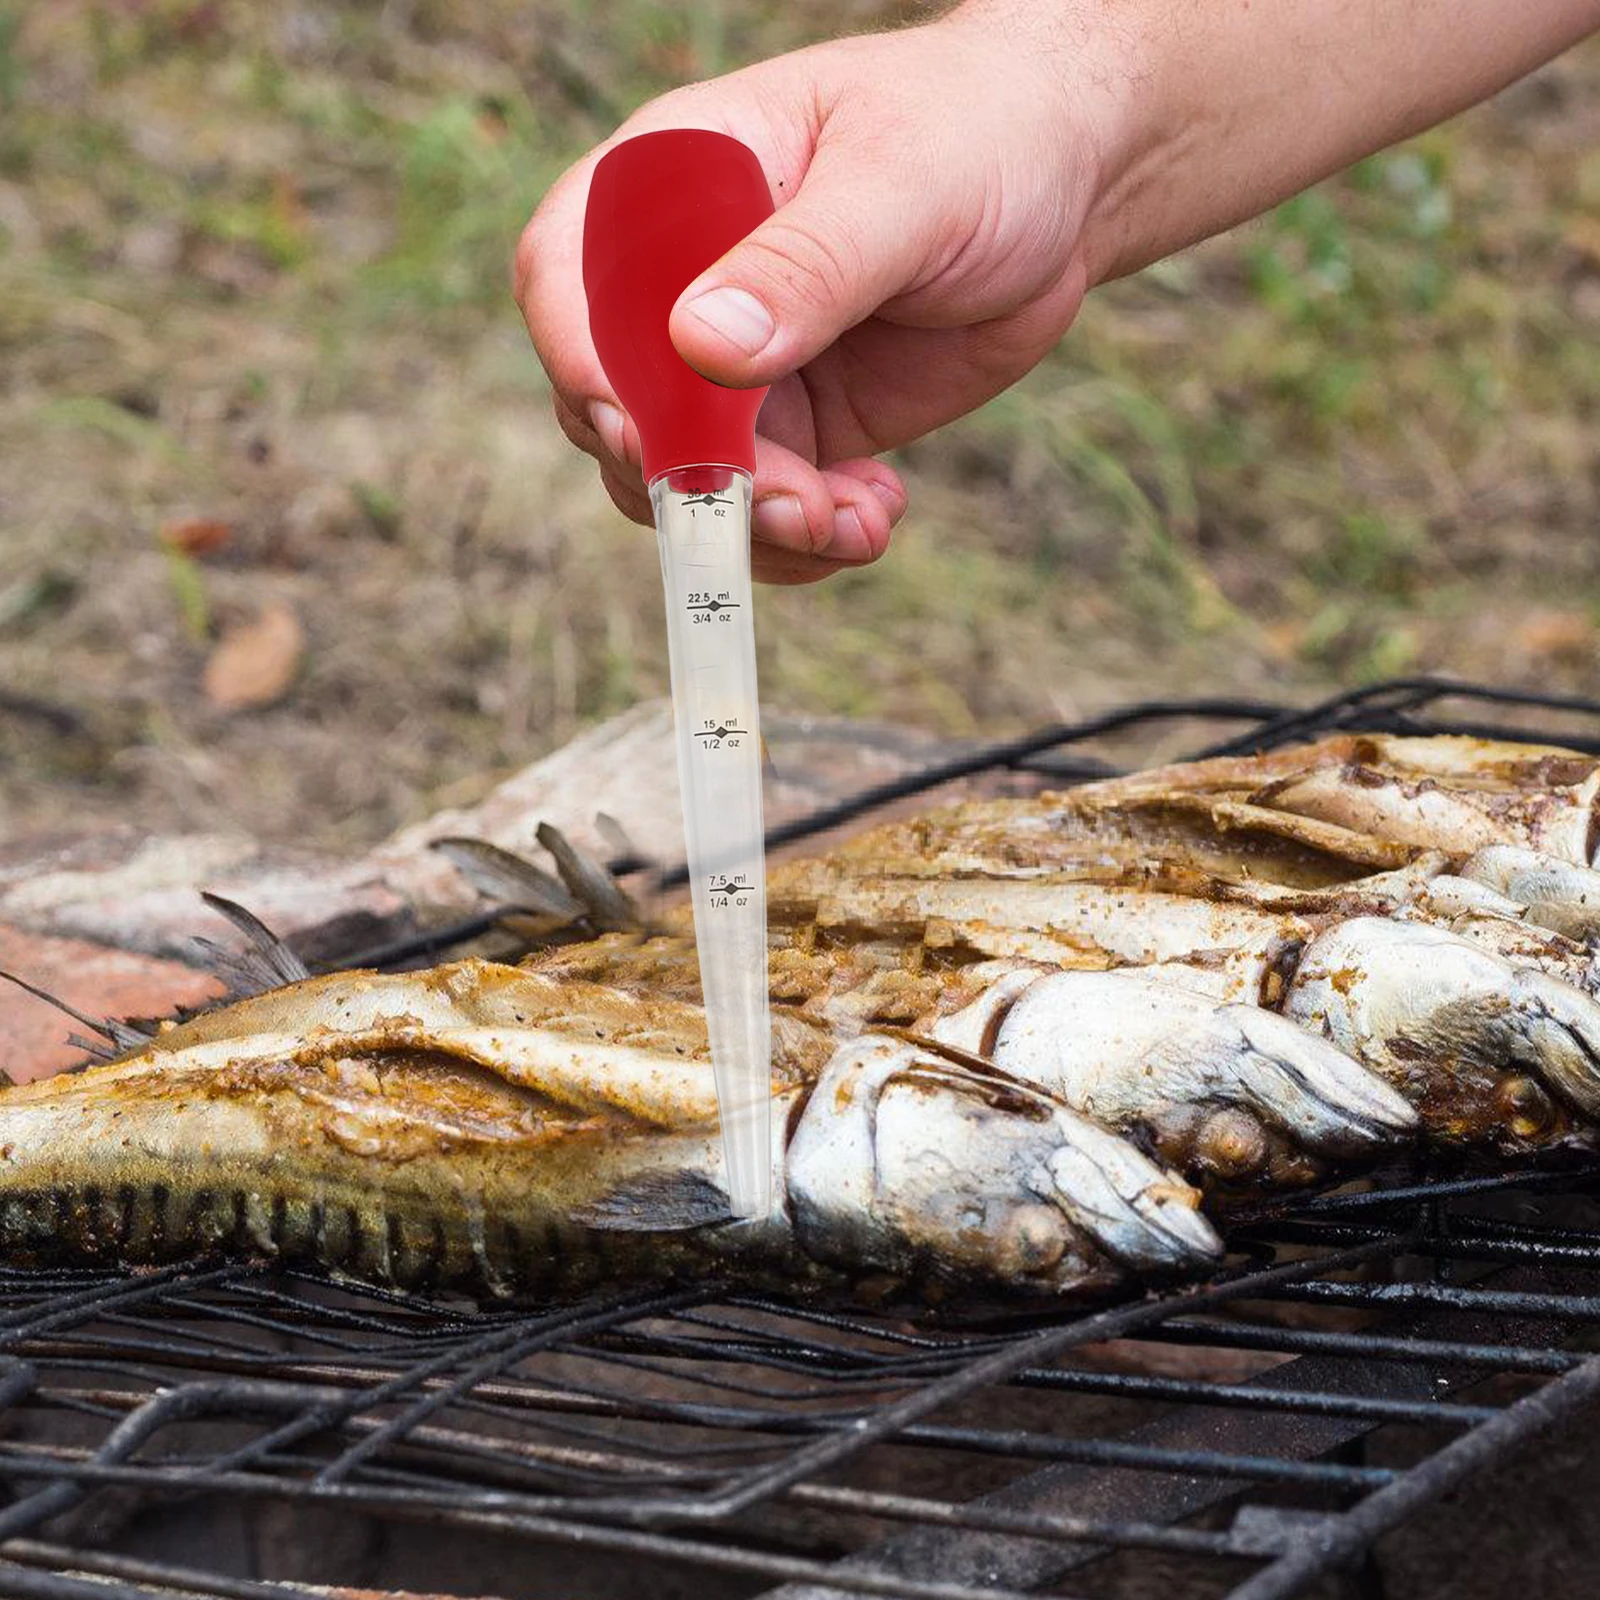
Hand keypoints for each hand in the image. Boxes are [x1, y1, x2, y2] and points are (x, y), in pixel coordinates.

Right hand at [515, 7, 1114, 583]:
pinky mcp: (792, 427)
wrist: (1061, 186)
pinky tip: (874, 516)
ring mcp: (730, 369)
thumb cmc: (974, 134)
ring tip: (858, 520)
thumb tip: (702, 348)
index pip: (566, 273)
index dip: (578, 358)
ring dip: (760, 527)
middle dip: (692, 477)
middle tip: (794, 505)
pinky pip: (761, 510)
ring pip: (685, 481)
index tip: (638, 432)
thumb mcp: (901, 184)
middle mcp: (680, 284)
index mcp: (672, 183)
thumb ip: (805, 265)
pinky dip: (807, 539)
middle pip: (616, 407)